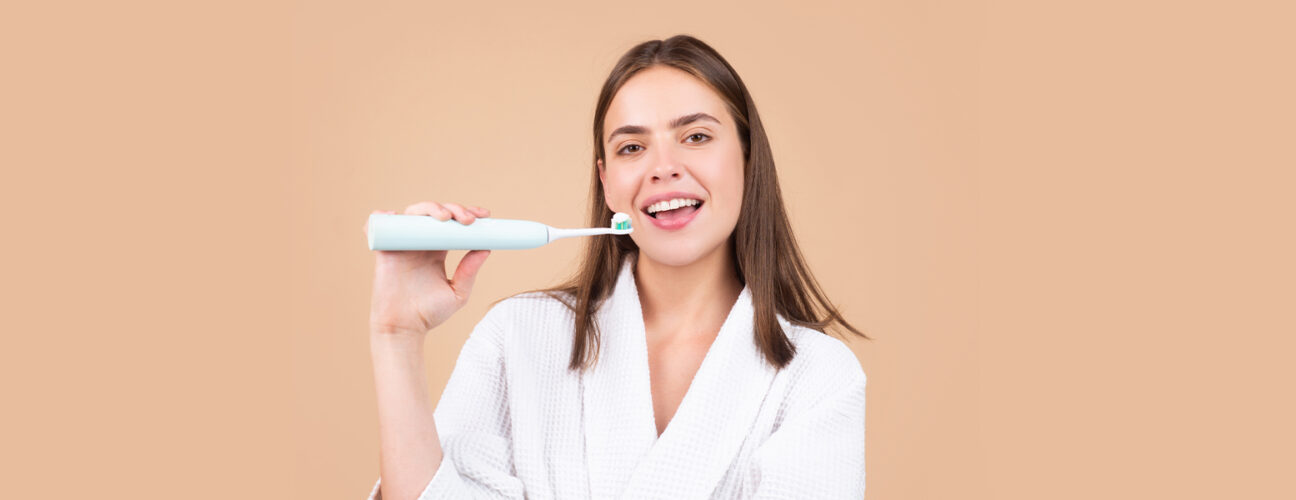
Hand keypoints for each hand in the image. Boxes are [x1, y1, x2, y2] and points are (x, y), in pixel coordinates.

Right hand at [364, 201, 491, 337]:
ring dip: (428, 208)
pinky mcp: (384, 251)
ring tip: (444, 217)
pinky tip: (395, 214)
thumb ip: (469, 272)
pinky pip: (378, 226)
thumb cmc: (429, 314)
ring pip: (412, 214)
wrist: (405, 328)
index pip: (452, 224)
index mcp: (438, 250)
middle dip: (453, 209)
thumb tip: (486, 248)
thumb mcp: (457, 293)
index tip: (484, 215)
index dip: (466, 213)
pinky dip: (381, 215)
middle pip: (435, 214)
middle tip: (468, 219)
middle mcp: (420, 243)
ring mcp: (401, 244)